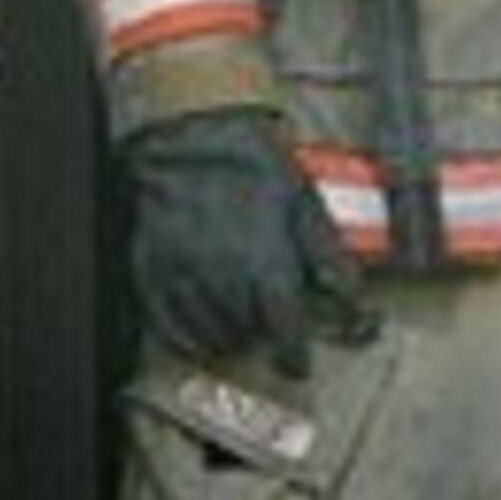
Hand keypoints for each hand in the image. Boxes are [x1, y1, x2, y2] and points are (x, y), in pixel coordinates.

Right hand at [122, 110, 375, 374]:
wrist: (188, 135)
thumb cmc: (251, 166)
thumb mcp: (306, 204)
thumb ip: (328, 258)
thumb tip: (353, 301)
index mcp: (265, 265)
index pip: (285, 333)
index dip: (295, 357)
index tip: (298, 364)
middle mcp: (221, 281)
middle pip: (246, 337)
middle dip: (263, 335)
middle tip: (270, 323)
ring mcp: (180, 280)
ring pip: (208, 337)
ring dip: (229, 335)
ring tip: (239, 315)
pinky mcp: (147, 274)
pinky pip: (167, 326)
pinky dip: (187, 334)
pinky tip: (201, 324)